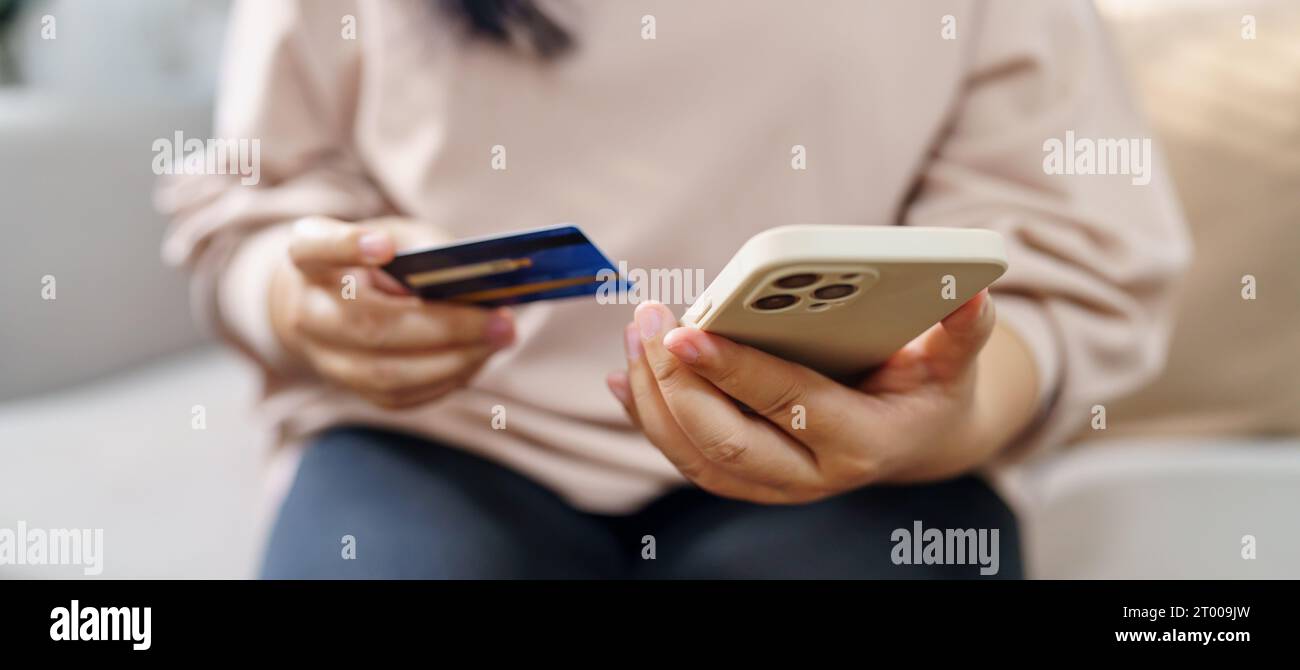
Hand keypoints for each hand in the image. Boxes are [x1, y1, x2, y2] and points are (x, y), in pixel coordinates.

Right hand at [270, 216, 514, 408]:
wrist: (334, 301)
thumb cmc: (378, 261)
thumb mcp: (399, 237)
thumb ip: (427, 250)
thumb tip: (473, 282)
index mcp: (308, 257)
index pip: (314, 248)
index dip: (346, 248)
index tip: (383, 246)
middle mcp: (306, 310)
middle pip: (367, 326)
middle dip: (444, 327)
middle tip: (501, 321)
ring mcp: (322, 357)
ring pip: (384, 374)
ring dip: (453, 361)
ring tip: (500, 340)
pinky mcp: (350, 388)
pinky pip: (398, 396)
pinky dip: (446, 379)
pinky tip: (478, 357)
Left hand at [606, 291, 1038, 502]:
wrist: (915, 440)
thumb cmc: (928, 390)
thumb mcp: (955, 361)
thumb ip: (961, 330)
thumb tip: (972, 289)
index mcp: (863, 443)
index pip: (790, 406)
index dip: (736, 370)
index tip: (688, 332)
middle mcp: (813, 476)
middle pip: (726, 442)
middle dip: (677, 383)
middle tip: (650, 322)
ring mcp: (774, 484)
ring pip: (694, 455)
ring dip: (654, 397)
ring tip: (637, 334)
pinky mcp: (745, 478)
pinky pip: (685, 456)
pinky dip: (650, 417)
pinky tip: (628, 376)